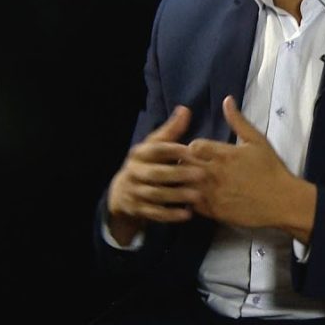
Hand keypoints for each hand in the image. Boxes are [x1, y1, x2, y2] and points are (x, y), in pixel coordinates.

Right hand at [106, 106, 204, 243]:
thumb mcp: (155, 145)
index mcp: (139, 154)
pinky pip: (154, 213)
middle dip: (178, 174)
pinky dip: (170, 215)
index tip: (192, 150)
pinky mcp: (138, 210)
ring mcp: (134, 192)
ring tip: (198, 195)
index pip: (155, 150)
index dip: (173, 150)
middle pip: (155, 174)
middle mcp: (134, 172)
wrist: (122, 193)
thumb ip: (171, 131)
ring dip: (177, 196)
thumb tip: (185, 110)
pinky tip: (188, 214)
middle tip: (202, 174)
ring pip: (156, 195)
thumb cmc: (148, 163)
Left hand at [188, 96, 316, 241]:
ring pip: (185, 185)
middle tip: (191, 165)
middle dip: (185, 163)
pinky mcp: (214, 211)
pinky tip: (199, 197)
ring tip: (192, 181)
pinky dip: (192, 200)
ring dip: (186, 182)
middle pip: (185, 165)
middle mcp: (215, 173)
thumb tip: (227, 100)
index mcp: (224, 154)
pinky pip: (193, 205)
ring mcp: (213, 194)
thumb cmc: (271, 169)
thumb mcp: (257, 141)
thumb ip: (238, 121)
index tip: (198, 151)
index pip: (193, 147)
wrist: (282, 201)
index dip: (193, 148)